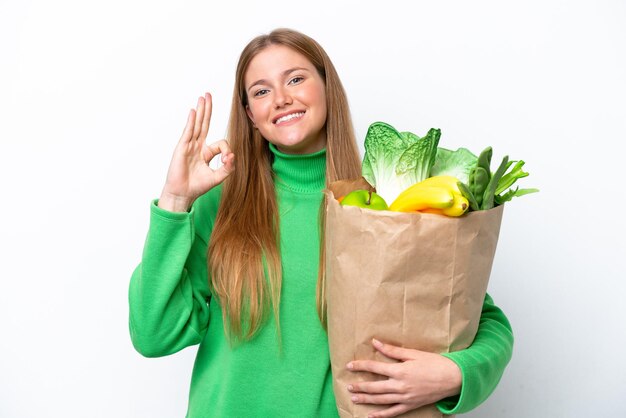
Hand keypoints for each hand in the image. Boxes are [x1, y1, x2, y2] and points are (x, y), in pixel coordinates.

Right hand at [159, 93, 234, 211]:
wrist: (182, 194)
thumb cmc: (197, 187)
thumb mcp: (218, 177)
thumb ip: (228, 167)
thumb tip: (234, 155)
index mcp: (206, 153)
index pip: (220, 143)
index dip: (227, 150)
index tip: (228, 160)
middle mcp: (197, 146)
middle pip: (204, 124)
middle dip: (207, 110)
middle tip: (208, 95)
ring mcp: (189, 146)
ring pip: (197, 124)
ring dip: (201, 110)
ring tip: (203, 97)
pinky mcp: (182, 148)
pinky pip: (188, 132)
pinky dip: (191, 121)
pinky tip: (194, 111)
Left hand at [346, 338, 461, 417]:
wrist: (453, 378)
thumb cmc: (435, 363)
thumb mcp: (413, 353)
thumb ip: (392, 350)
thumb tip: (376, 342)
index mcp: (400, 370)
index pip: (375, 367)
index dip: (361, 366)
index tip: (350, 366)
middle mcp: (400, 385)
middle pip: (374, 386)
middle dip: (360, 386)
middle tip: (348, 386)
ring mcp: (405, 397)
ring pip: (381, 400)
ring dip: (366, 399)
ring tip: (354, 398)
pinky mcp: (411, 405)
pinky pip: (393, 412)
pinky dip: (381, 415)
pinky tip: (371, 416)